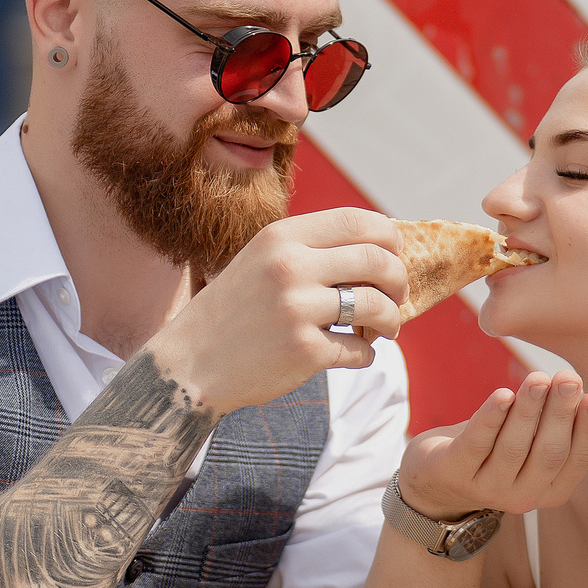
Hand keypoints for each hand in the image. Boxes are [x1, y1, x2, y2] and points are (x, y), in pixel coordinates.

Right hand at [145, 208, 408, 414]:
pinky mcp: (303, 351)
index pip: (360, 221)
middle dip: (399, 282)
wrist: (187, 365)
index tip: (394, 258)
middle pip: (379, 262)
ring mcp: (297, 309)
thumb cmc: (233, 313)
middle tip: (396, 299)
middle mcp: (290, 267)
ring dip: (391, 321)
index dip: (390, 239)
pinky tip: (352, 354)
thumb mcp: (261, 262)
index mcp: (281, 237)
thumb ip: (310, 250)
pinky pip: (361, 351)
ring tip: (383, 331)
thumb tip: (382, 248)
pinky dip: (366, 355)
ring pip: (378, 307)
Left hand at [396, 370, 587, 520]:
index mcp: (551, 490)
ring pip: (512, 447)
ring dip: (528, 411)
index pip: (577, 461)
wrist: (436, 478)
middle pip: (547, 453)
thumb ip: (572, 444)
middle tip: (570, 378)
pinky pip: (475, 444)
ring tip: (538, 378)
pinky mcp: (453, 472)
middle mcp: (523, 496)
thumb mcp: (537, 450)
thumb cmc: (496, 452)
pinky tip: (502, 394)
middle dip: (560, 414)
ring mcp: (486, 488)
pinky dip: (490, 418)